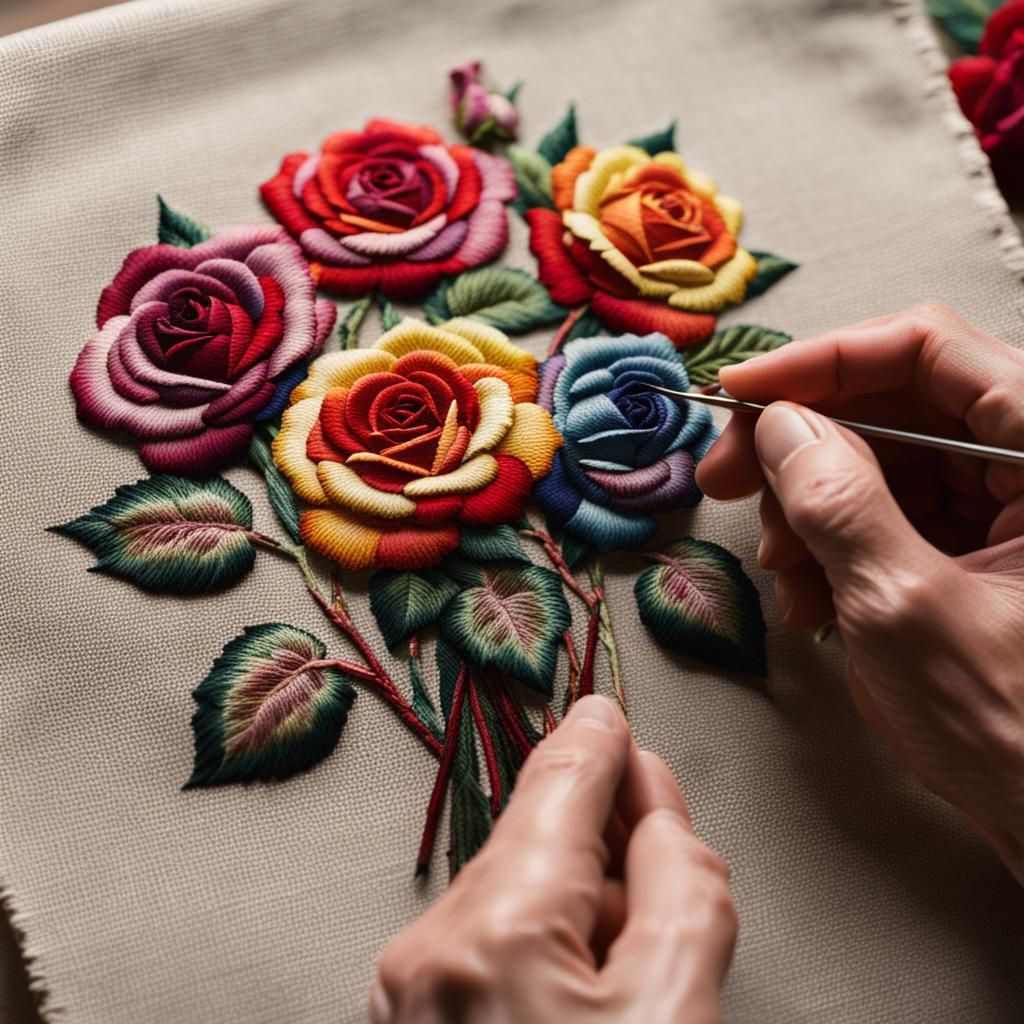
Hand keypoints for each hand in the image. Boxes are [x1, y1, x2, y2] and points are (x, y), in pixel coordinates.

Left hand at [370, 696, 736, 1022]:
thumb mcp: (675, 1011)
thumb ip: (683, 890)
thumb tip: (656, 815)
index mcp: (493, 939)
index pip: (557, 792)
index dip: (598, 747)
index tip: (610, 717)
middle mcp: (427, 957)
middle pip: (534, 843)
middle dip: (603, 842)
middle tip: (666, 851)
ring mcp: (405, 997)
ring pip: (510, 898)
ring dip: (577, 905)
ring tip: (633, 970)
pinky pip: (483, 949)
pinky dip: (539, 949)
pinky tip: (587, 996)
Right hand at [696, 304, 1023, 881]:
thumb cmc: (1016, 734)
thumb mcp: (904, 608)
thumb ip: (838, 501)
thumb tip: (779, 423)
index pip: (929, 349)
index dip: (823, 359)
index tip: (740, 391)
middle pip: (896, 402)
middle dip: (800, 442)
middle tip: (727, 478)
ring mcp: (1007, 507)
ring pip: (880, 458)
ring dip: (808, 505)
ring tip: (784, 569)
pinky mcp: (980, 546)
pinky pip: (886, 511)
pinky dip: (832, 543)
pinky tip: (810, 594)